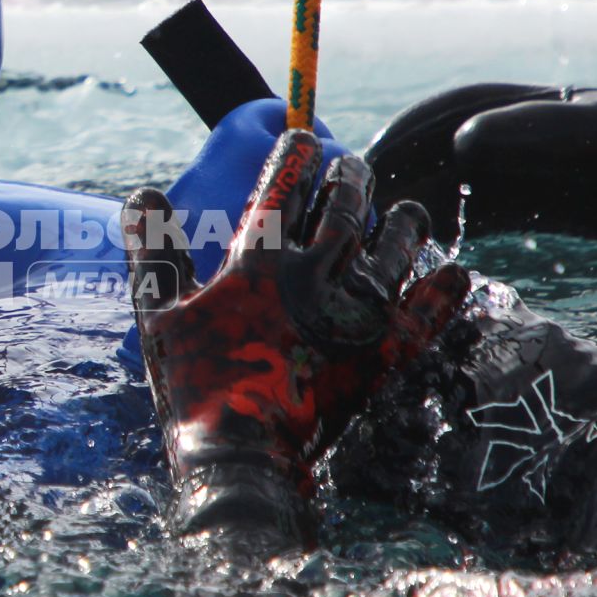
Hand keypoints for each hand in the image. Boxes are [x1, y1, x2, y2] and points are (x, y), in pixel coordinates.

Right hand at [126, 130, 468, 545]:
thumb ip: (154, 253)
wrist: (243, 459)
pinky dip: (445, 288)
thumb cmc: (195, 387)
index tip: (302, 136)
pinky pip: (431, 310)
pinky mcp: (388, 353)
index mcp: (261, 261)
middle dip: (350, 177)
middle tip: (350, 167)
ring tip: (405, 210)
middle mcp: (318, 274)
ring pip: (397, 246)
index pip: (285, 186)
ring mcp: (359, 313)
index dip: (295, 154)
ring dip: (403, 222)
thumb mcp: (159, 316)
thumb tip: (142, 196)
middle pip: (346, 205)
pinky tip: (454, 273)